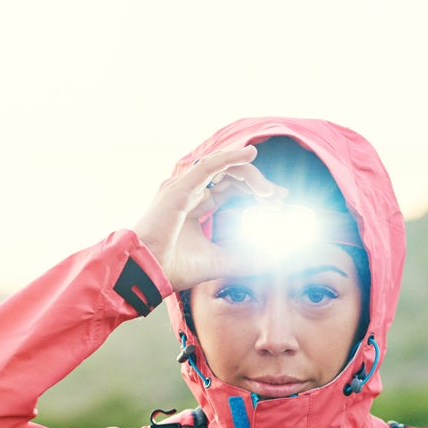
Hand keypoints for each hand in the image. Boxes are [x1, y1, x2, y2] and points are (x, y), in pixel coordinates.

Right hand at [129, 143, 281, 291]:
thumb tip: (272, 262)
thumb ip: (245, 260)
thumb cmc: (172, 267)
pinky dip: (231, 158)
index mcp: (195, 204)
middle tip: (280, 198)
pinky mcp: (180, 188)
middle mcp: (189, 191)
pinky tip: (251, 155)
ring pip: (224, 168)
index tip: (279, 204)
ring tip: (270, 191)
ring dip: (251, 176)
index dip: (256, 193)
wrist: (146, 272)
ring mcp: (183, 187)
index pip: (231, 189)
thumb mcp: (219, 262)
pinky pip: (209, 165)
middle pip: (231, 177)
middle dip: (258, 185)